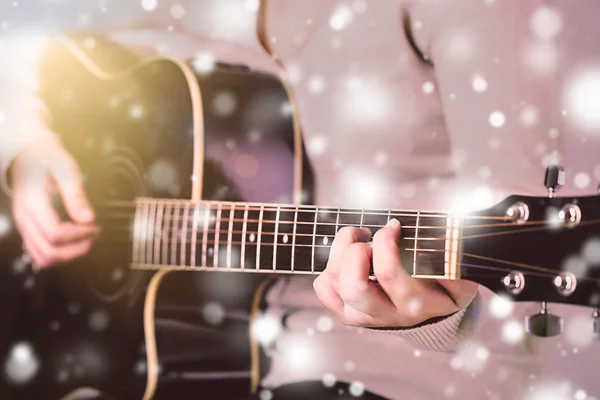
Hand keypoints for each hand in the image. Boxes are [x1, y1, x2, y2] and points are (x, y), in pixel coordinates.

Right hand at [11, 139, 99, 268]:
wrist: (29, 155)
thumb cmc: (50, 160)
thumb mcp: (66, 171)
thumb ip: (76, 196)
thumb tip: (89, 219)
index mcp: (32, 204)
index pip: (55, 234)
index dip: (79, 235)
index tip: (95, 226)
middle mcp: (24, 219)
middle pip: (48, 252)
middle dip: (75, 248)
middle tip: (94, 234)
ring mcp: (23, 226)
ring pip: (42, 257)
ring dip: (67, 254)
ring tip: (85, 239)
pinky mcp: (27, 229)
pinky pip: (38, 252)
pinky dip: (58, 253)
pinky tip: (73, 240)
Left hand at [313, 219, 477, 327]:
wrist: (436, 311)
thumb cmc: (445, 280)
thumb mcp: (458, 269)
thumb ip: (452, 253)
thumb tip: (447, 235)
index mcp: (418, 303)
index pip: (388, 273)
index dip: (384, 240)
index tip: (394, 225)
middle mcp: (389, 314)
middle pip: (353, 286)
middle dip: (355, 250)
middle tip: (369, 236)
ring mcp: (366, 317)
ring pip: (335, 284)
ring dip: (340, 251)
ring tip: (359, 238)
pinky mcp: (350, 314)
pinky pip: (324, 290)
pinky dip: (329, 268)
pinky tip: (348, 258)